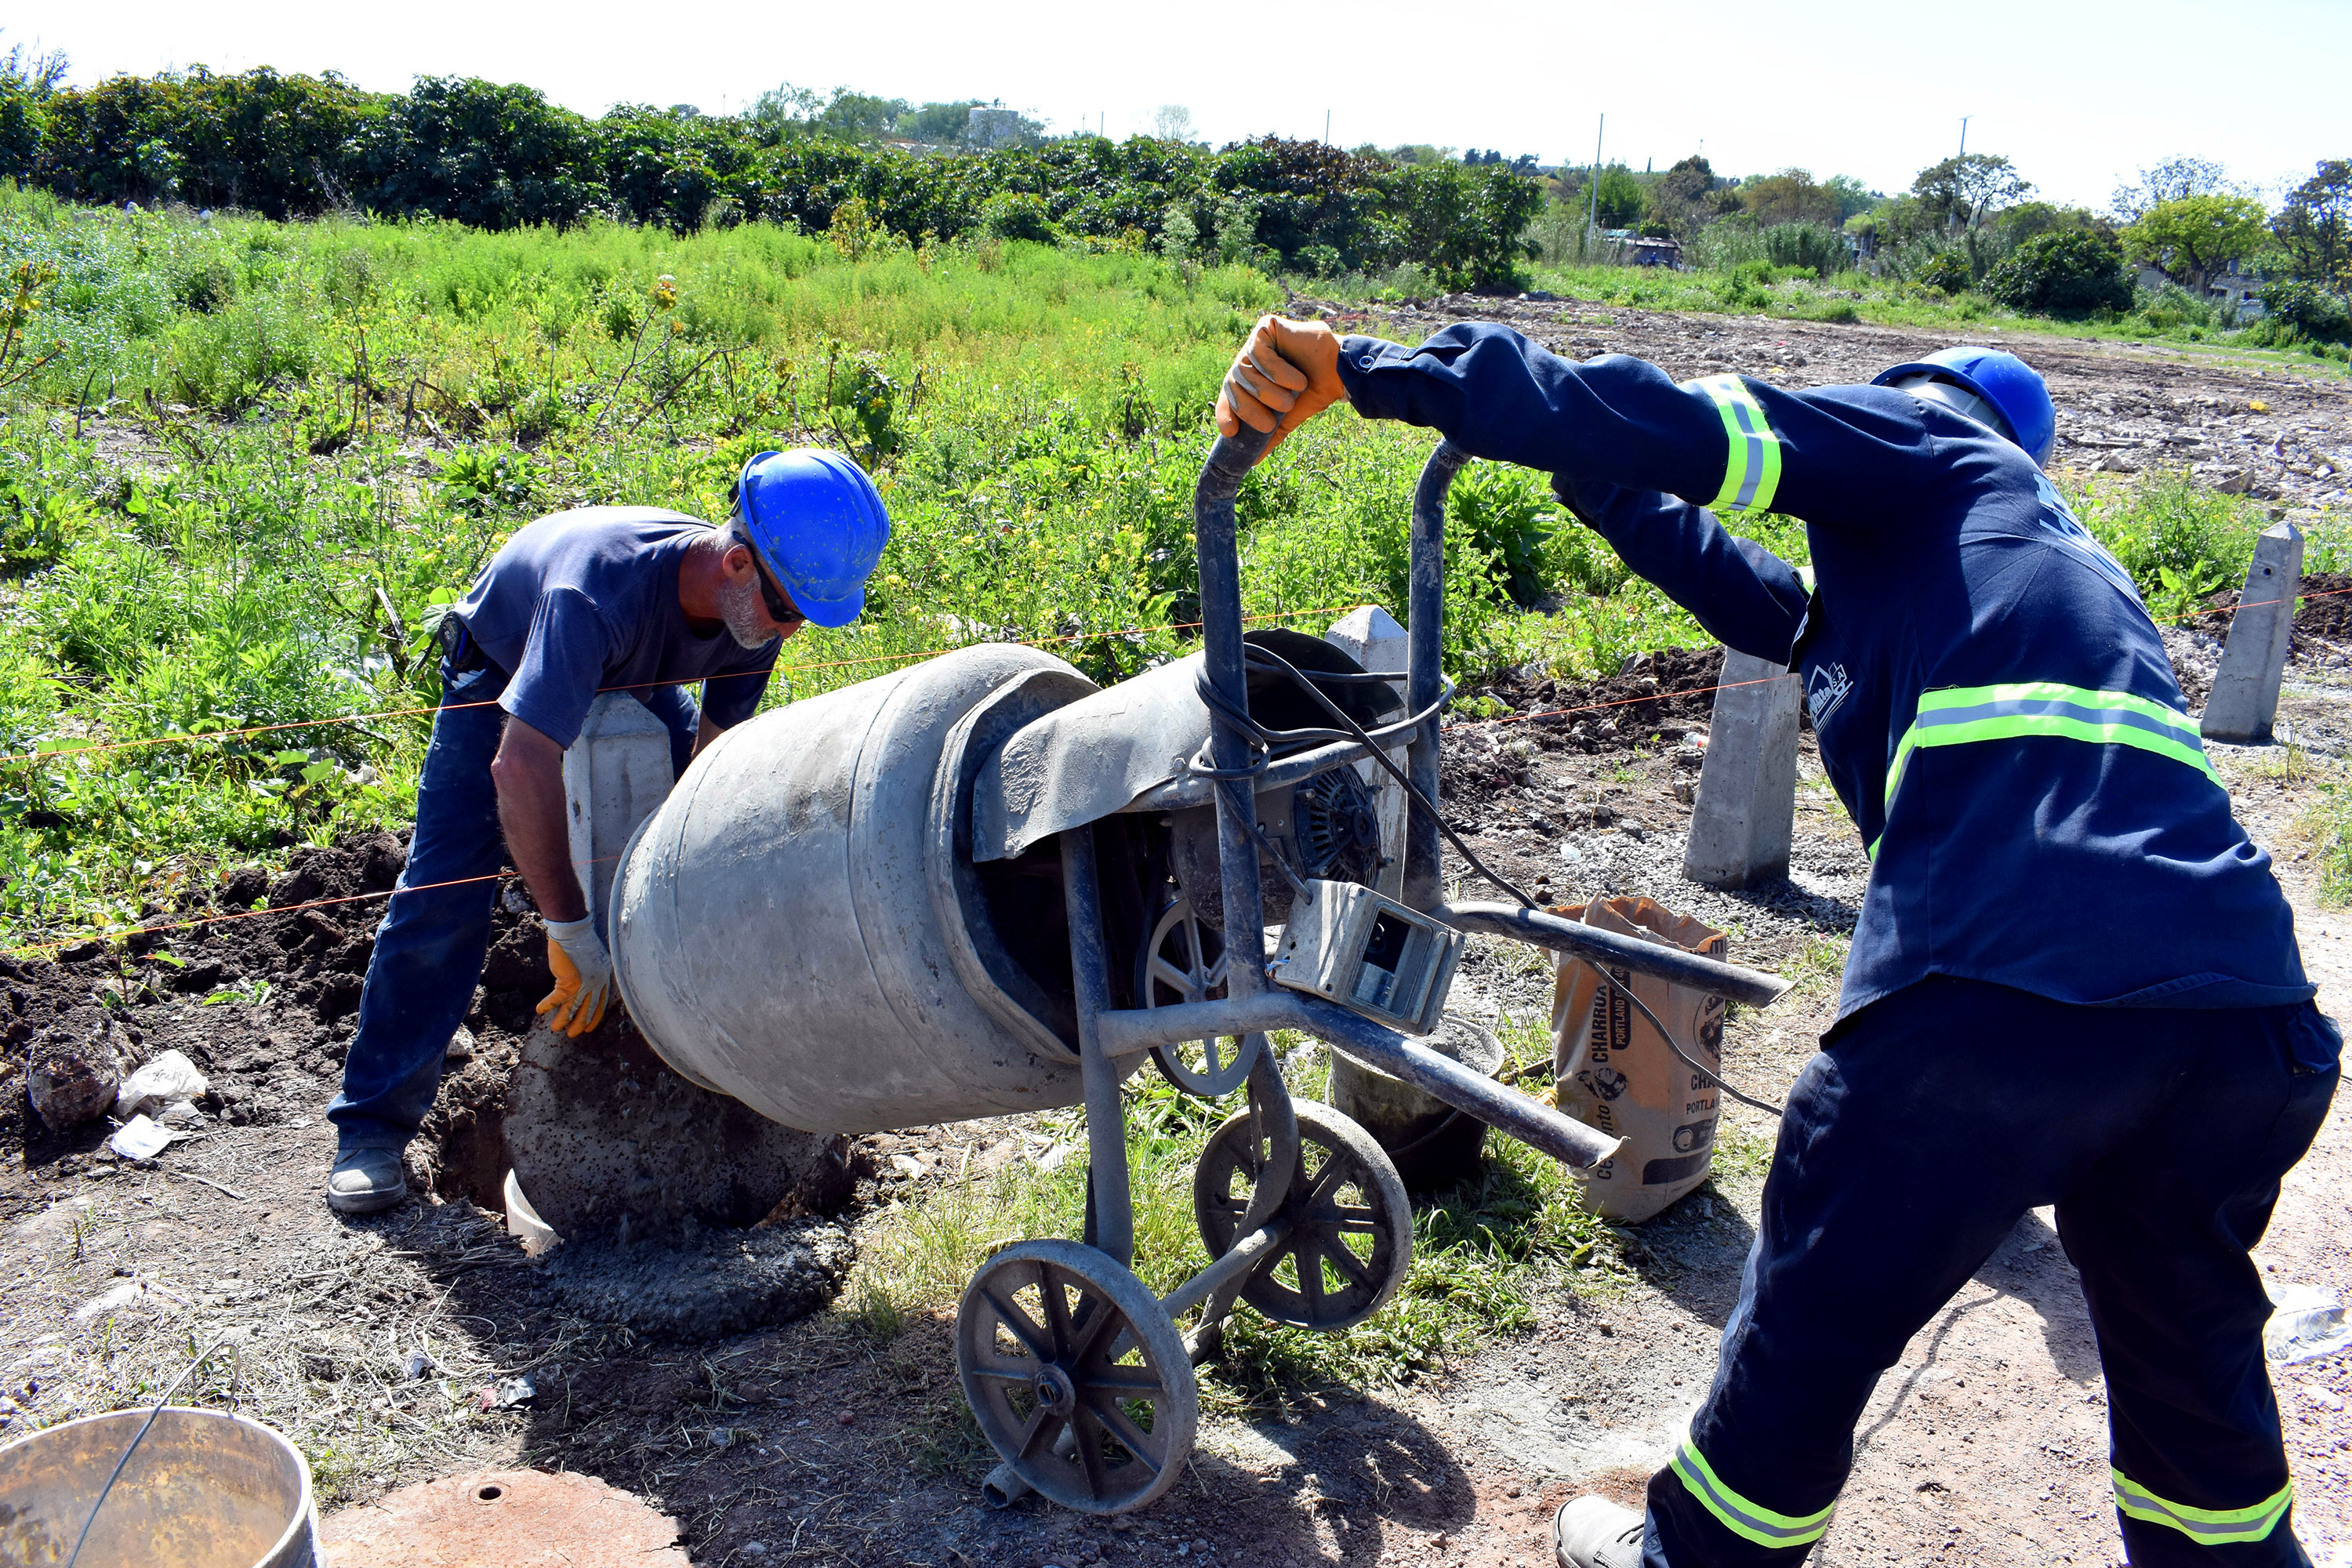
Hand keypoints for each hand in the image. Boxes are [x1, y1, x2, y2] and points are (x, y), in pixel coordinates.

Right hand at [537, 916, 613, 1037]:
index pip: (602, 1001)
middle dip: (581, 1023)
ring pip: (573, 1008)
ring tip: (555, 1029)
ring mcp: (584, 984)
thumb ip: (590, 971)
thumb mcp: (592, 957)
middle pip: (589, 1009)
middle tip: (573, 1034)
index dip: (595, 1015)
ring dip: (563, 1020)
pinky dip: (547, 1005)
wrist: (572, 930)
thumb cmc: (580, 939)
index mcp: (604, 976)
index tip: (590, 1026)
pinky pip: (556, 1000)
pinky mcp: (569, 983)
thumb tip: (582, 980)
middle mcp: (597, 982)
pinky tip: (540, 1010)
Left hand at [1214, 315, 1347, 455]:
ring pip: (1243, 370)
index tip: (1232, 433)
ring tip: (1291, 397)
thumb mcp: (1287, 418)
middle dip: (1250, 408)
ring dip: (1268, 391)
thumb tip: (1252, 461)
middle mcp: (1249, 359)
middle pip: (1232, 384)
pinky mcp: (1266, 326)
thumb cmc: (1314, 392)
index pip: (1228, 395)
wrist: (1340, 375)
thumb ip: (1269, 435)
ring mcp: (1256, 341)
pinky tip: (1296, 379)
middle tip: (1269, 423)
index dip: (1225, 413)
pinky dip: (1277, 371)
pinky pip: (1258, 352)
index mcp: (1250, 379)